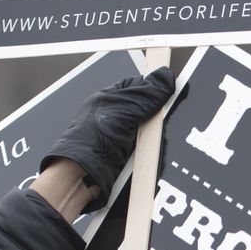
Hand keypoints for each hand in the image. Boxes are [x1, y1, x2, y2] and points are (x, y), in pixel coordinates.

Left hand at [40, 67, 176, 210]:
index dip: (151, 86)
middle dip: (156, 110)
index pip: (134, 85)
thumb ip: (146, 94)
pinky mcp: (127, 154)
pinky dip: (152, 147)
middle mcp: (114, 115)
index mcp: (107, 99)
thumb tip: (165, 77)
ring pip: (147, 127)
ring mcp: (120, 135)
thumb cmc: (90, 138)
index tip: (167, 89)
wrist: (83, 173)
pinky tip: (155, 146)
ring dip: (154, 131)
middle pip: (144, 107)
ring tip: (160, 130)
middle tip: (167, 111)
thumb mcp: (123, 109)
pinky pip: (146, 146)